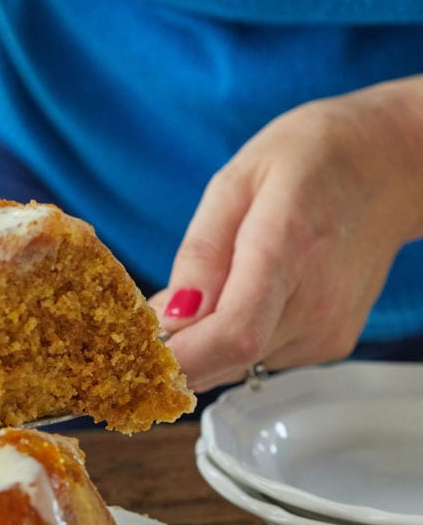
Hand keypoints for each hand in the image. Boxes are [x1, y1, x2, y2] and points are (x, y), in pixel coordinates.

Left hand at [150, 78, 422, 391]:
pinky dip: (235, 339)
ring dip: (206, 343)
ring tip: (210, 289)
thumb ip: (200, 255)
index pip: (232, 335)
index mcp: (286, 249)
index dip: (179, 360)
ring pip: (238, 364)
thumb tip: (168, 317)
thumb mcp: (236, 182)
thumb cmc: (312, 161)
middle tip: (149, 319)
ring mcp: (326, 330)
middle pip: (226, 359)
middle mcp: (314, 304)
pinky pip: (260, 358)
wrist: (387, 167)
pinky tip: (246, 295)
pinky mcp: (330, 345)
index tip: (136, 357)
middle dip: (177, 352)